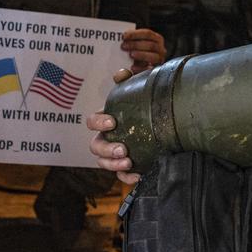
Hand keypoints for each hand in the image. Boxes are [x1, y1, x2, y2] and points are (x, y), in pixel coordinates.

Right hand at [87, 68, 140, 183]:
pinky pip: (121, 176)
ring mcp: (114, 154)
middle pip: (95, 147)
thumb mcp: (135, 92)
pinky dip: (127, 177)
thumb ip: (127, 81)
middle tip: (123, 149)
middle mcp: (106, 138)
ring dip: (113, 164)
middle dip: (106, 149)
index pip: (92, 122)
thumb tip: (123, 74)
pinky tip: (138, 175)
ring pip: (104, 163)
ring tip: (129, 161)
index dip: (99, 122)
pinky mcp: (125, 167)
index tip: (113, 122)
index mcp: (106, 121)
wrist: (159, 123)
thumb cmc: (141, 106)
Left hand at [121, 28, 165, 73]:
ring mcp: (159, 59)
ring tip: (131, 54)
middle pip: (150, 45)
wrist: (144, 63)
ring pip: (152, 57)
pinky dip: (140, 68)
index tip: (124, 36)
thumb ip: (132, 39)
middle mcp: (160, 48)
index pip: (147, 34)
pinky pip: (149, 69)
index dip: (135, 34)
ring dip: (141, 55)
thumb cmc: (140, 49)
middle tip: (124, 46)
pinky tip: (132, 67)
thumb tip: (123, 37)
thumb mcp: (138, 42)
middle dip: (136, 45)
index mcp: (156, 38)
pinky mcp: (154, 69)